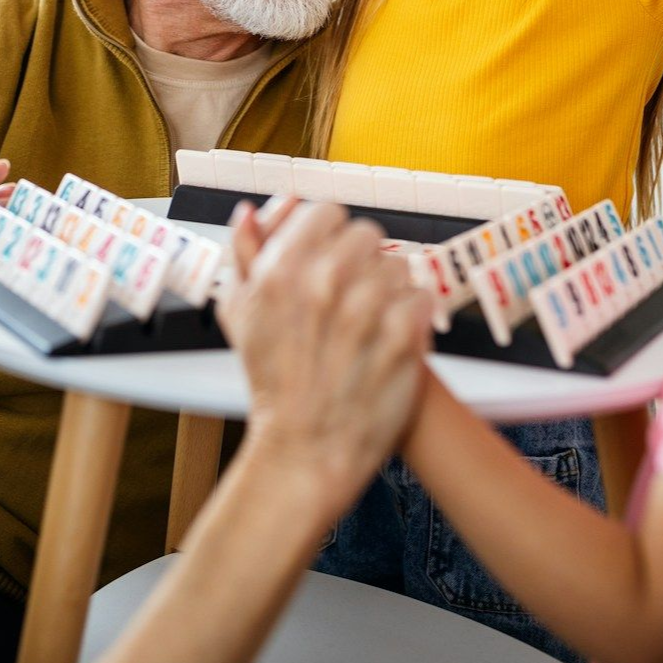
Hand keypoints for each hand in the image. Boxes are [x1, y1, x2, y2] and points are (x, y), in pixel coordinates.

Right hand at [219, 200, 431, 514]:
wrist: (304, 451)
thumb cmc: (272, 384)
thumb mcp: (240, 313)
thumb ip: (245, 253)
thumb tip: (252, 210)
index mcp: (282, 268)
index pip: (328, 212)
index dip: (330, 237)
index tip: (329, 262)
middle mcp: (323, 281)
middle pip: (367, 234)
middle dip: (362, 262)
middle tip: (351, 297)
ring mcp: (366, 307)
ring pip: (398, 265)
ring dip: (389, 290)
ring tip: (369, 325)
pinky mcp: (402, 335)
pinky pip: (421, 297)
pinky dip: (412, 317)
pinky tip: (391, 340)